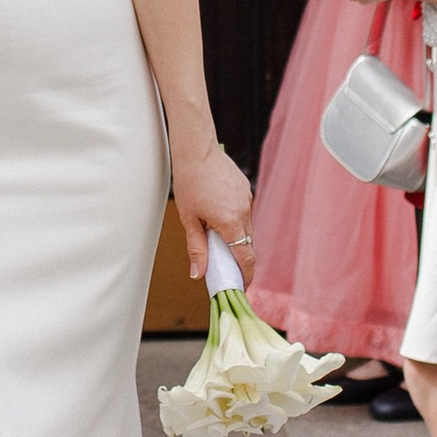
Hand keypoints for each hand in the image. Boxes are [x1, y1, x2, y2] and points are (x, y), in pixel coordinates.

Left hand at [173, 137, 254, 279]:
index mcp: (231, 221)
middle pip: (246, 244)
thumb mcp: (189, 219)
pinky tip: (217, 214)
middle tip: (222, 266)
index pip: (246, 257)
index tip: (241, 286)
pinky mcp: (245, 190)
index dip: (246, 275)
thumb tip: (198, 274)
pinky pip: (243, 213)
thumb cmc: (189, 182)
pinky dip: (234, 220)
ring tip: (214, 235)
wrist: (196, 150)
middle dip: (237, 257)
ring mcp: (247, 199)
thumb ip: (197, 248)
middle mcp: (244, 211)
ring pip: (245, 228)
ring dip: (234, 237)